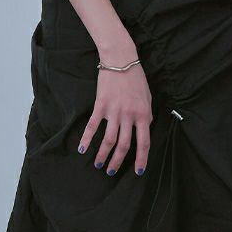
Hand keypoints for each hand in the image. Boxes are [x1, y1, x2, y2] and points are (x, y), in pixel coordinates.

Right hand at [77, 60, 152, 176]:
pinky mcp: (100, 105)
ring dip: (103, 155)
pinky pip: (93, 126)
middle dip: (118, 162)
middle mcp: (129, 115)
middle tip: (111, 172)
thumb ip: (146, 116)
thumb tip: (143, 131)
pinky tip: (82, 148)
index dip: (141, 159)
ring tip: (98, 164)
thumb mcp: (148, 98)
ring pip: (108, 140)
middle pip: (124, 145)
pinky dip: (87, 139)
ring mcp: (114, 111)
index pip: (144, 143)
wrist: (121, 60)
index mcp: (144, 115)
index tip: (138, 171)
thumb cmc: (136, 79)